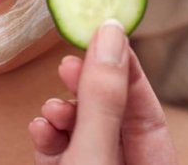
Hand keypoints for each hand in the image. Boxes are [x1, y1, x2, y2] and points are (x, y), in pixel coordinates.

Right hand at [29, 20, 177, 164]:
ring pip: (82, 129)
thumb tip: (110, 37)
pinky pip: (60, 148)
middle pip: (111, 114)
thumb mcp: (94, 152)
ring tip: (51, 108)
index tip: (103, 34)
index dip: (125, 68)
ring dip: (62, 111)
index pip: (147, 108)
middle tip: (68, 65)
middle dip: (87, 87)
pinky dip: (48, 135)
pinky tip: (40, 128)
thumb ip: (102, 99)